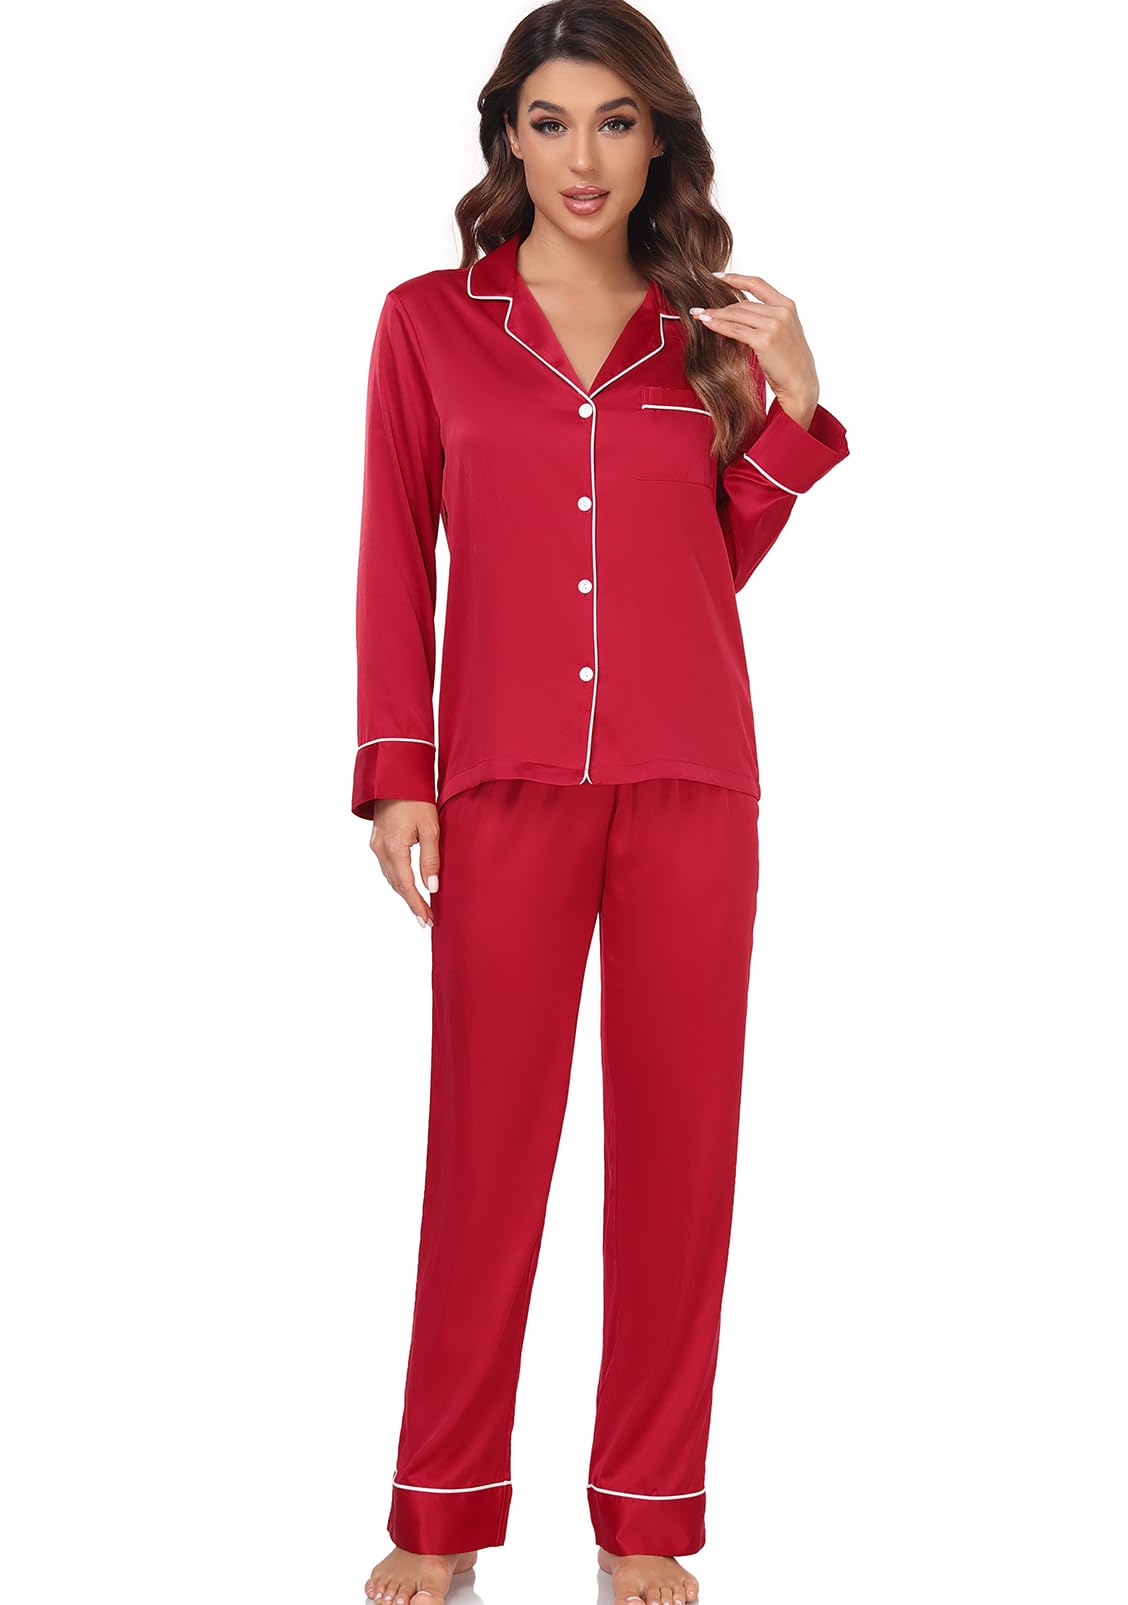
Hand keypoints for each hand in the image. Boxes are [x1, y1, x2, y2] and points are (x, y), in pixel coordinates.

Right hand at [369, 799, 439, 928]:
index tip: (427, 920)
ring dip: (404, 893)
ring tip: (420, 907)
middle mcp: (380, 849)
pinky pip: (387, 867)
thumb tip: (432, 887)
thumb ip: (431, 859)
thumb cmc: (416, 799)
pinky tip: (408, 886)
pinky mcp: (377, 841)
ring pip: (390, 878)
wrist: (395, 778)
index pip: (406, 885)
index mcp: (394, 847)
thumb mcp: (430, 828)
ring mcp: (376, 845)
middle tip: (426, 919)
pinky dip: (398, 880)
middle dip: (411, 903)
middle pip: (396, 885)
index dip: (417, 905)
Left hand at [691, 273, 818, 424]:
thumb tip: (736, 314)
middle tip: (701, 308)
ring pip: (737, 315)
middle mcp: (782, 311)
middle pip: (742, 304)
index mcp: (787, 305)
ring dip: (715, 315)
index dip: (736, 279)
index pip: (758, 284)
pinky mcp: (765, 340)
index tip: (718, 277)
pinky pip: (735, 329)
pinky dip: (718, 325)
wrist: (800, 384)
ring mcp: (774, 325)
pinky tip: (707, 323)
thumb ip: (765, 319)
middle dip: (720, 306)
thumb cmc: (789, 362)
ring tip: (699, 315)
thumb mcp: (781, 333)